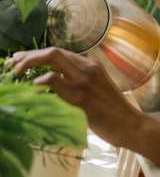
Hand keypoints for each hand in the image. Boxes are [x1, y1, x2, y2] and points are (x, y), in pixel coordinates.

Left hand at [9, 47, 143, 147]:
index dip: (35, 54)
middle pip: (53, 52)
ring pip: (54, 61)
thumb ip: (76, 81)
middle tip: (12, 65)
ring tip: (16, 73)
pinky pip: (58, 82)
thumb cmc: (111, 110)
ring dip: (30, 64)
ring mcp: (86, 82)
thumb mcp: (95, 88)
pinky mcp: (83, 97)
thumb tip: (51, 80)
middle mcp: (88, 68)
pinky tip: (35, 86)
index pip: (58, 53)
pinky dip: (43, 81)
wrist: (129, 123)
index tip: (19, 61)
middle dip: (28, 57)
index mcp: (91, 65)